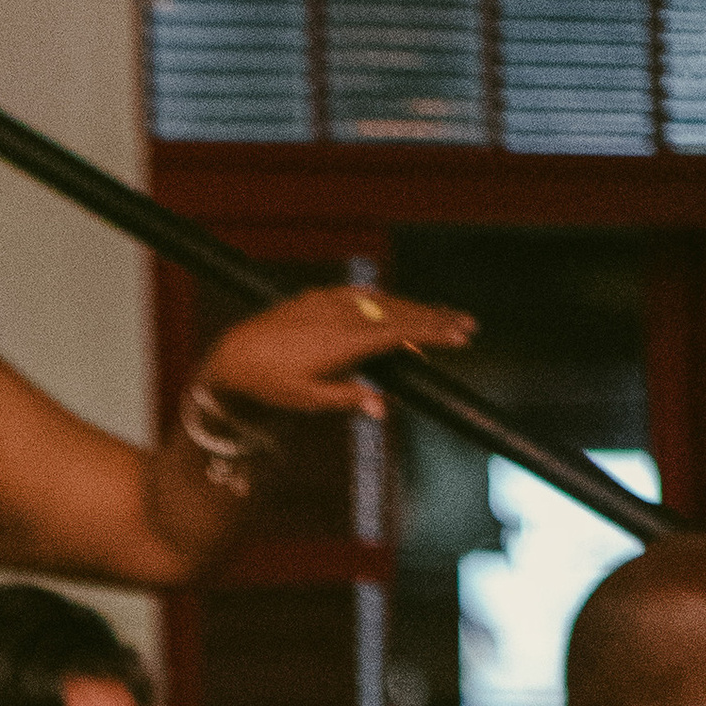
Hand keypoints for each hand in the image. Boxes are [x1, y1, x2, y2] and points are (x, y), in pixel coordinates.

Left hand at [199, 284, 476, 424]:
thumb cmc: (271, 384)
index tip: (460, 337)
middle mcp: (342, 315)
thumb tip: (385, 409)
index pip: (400, 333)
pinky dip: (388, 302)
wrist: (236, 354)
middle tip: (468, 325)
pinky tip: (402, 308)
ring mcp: (332, 301)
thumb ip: (349, 399)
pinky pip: (364, 296)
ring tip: (443, 316)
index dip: (433, 334)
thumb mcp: (308, 400)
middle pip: (400, 312)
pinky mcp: (322, 296)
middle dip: (436, 318)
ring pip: (384, 301)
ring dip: (415, 308)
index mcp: (344, 341)